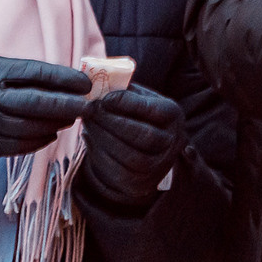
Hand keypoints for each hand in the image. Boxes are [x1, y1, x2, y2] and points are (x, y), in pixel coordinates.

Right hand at [0, 55, 91, 158]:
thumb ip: (25, 72)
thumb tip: (66, 81)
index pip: (35, 73)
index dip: (63, 78)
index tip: (85, 83)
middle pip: (35, 102)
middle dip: (66, 105)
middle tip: (87, 106)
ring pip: (29, 126)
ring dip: (55, 123)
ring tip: (72, 118)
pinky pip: (17, 145)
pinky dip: (39, 141)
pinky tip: (52, 133)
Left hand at [80, 85, 187, 208]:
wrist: (151, 149)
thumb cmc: (140, 115)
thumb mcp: (140, 97)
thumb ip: (124, 89)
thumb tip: (98, 78)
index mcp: (173, 115)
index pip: (151, 110)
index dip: (126, 103)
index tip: (103, 97)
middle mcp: (172, 142)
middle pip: (141, 135)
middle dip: (111, 121)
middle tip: (89, 109)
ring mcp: (158, 166)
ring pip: (128, 155)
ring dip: (102, 137)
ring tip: (87, 122)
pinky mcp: (140, 183)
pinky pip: (116, 172)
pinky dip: (99, 154)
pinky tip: (90, 137)